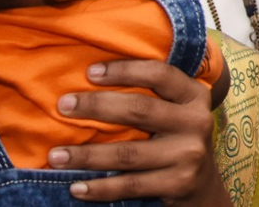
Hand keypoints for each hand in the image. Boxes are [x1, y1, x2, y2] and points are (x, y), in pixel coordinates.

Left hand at [47, 59, 228, 206]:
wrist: (202, 185)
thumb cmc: (176, 138)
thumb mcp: (177, 111)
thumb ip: (154, 95)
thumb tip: (94, 76)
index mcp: (195, 96)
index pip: (160, 75)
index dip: (125, 70)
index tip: (90, 72)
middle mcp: (196, 122)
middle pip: (140, 109)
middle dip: (97, 106)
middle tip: (63, 106)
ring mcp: (188, 154)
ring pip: (128, 153)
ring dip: (87, 155)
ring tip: (56, 155)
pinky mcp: (178, 184)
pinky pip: (130, 185)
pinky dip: (100, 187)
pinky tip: (76, 187)